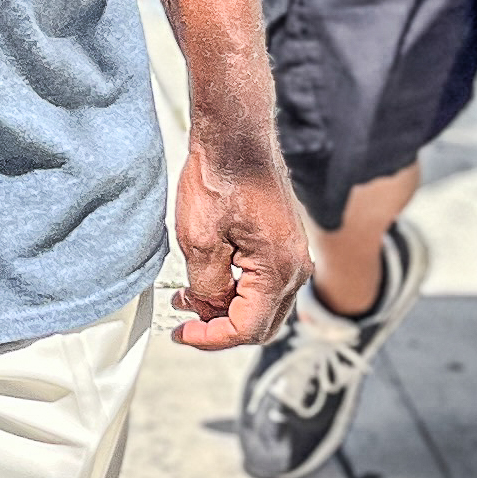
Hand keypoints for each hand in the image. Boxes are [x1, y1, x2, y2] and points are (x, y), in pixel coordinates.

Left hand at [170, 129, 307, 351]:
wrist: (236, 139)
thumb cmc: (220, 179)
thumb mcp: (199, 241)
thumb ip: (206, 286)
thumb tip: (208, 310)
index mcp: (279, 271)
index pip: (247, 328)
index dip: (210, 338)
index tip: (182, 333)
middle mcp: (295, 268)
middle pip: (260, 324)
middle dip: (220, 328)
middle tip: (184, 320)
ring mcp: (292, 257)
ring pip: (261, 306)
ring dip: (226, 309)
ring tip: (189, 296)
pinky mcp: (282, 246)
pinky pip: (263, 284)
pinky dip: (235, 291)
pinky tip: (208, 278)